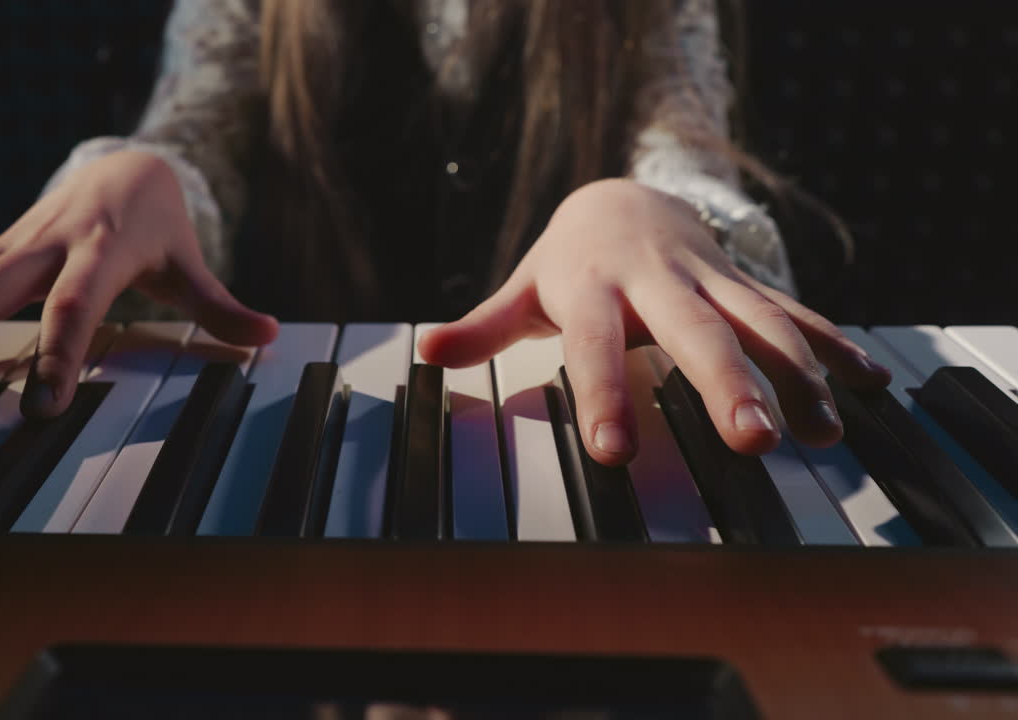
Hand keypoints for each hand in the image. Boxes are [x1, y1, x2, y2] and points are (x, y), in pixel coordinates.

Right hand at [0, 149, 277, 416]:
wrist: (126, 166)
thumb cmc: (159, 223)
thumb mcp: (191, 262)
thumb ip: (223, 306)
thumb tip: (272, 336)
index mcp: (102, 252)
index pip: (77, 305)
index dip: (59, 351)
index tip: (41, 406)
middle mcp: (48, 245)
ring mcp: (15, 245)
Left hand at [419, 178, 890, 465]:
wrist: (626, 195)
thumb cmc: (569, 257)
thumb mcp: (525, 286)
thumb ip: (484, 325)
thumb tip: (425, 352)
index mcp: (596, 288)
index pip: (596, 347)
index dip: (606, 396)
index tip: (615, 452)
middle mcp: (659, 283)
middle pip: (696, 333)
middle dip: (729, 384)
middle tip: (755, 440)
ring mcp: (710, 280)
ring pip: (759, 323)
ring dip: (796, 375)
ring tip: (823, 432)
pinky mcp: (745, 283)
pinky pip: (794, 312)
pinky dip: (831, 346)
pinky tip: (869, 384)